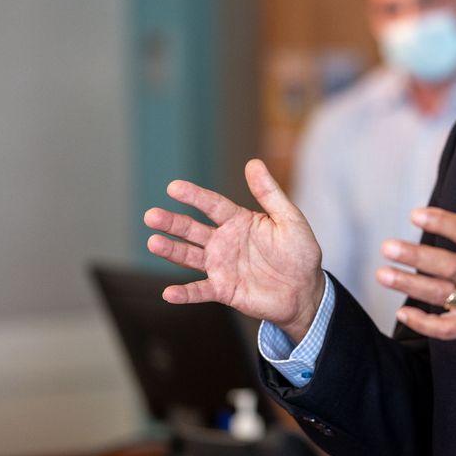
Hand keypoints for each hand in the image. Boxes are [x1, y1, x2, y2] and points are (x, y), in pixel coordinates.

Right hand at [143, 159, 325, 342]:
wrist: (305, 291)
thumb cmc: (299, 253)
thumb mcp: (289, 219)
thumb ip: (269, 193)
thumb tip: (253, 163)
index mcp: (238, 221)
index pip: (212, 205)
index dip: (193, 196)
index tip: (173, 187)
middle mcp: (224, 241)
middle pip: (192, 229)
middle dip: (171, 222)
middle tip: (151, 215)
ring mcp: (221, 266)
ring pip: (189, 256)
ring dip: (171, 250)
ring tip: (153, 242)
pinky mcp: (223, 290)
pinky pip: (200, 291)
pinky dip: (185, 293)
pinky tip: (168, 293)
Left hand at [376, 153, 455, 352]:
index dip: (444, 223)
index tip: (417, 213)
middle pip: (449, 266)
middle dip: (416, 257)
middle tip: (388, 246)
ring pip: (441, 296)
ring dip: (410, 286)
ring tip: (383, 275)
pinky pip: (446, 330)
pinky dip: (424, 324)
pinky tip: (403, 313)